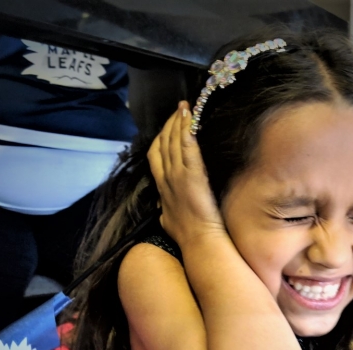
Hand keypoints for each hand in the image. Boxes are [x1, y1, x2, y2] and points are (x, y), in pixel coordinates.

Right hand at [147, 101, 224, 245]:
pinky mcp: (192, 175)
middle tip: (178, 109)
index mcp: (161, 186)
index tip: (166, 127)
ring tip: (184, 106)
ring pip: (174, 141)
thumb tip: (162, 208)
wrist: (197, 241)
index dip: (160, 138)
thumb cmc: (185, 235)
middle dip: (169, 123)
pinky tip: (189, 116)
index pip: (155, 155)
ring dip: (178, 121)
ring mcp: (178, 175)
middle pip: (163, 143)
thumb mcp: (167, 219)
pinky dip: (186, 130)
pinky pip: (187, 147)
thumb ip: (164, 208)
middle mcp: (166, 177)